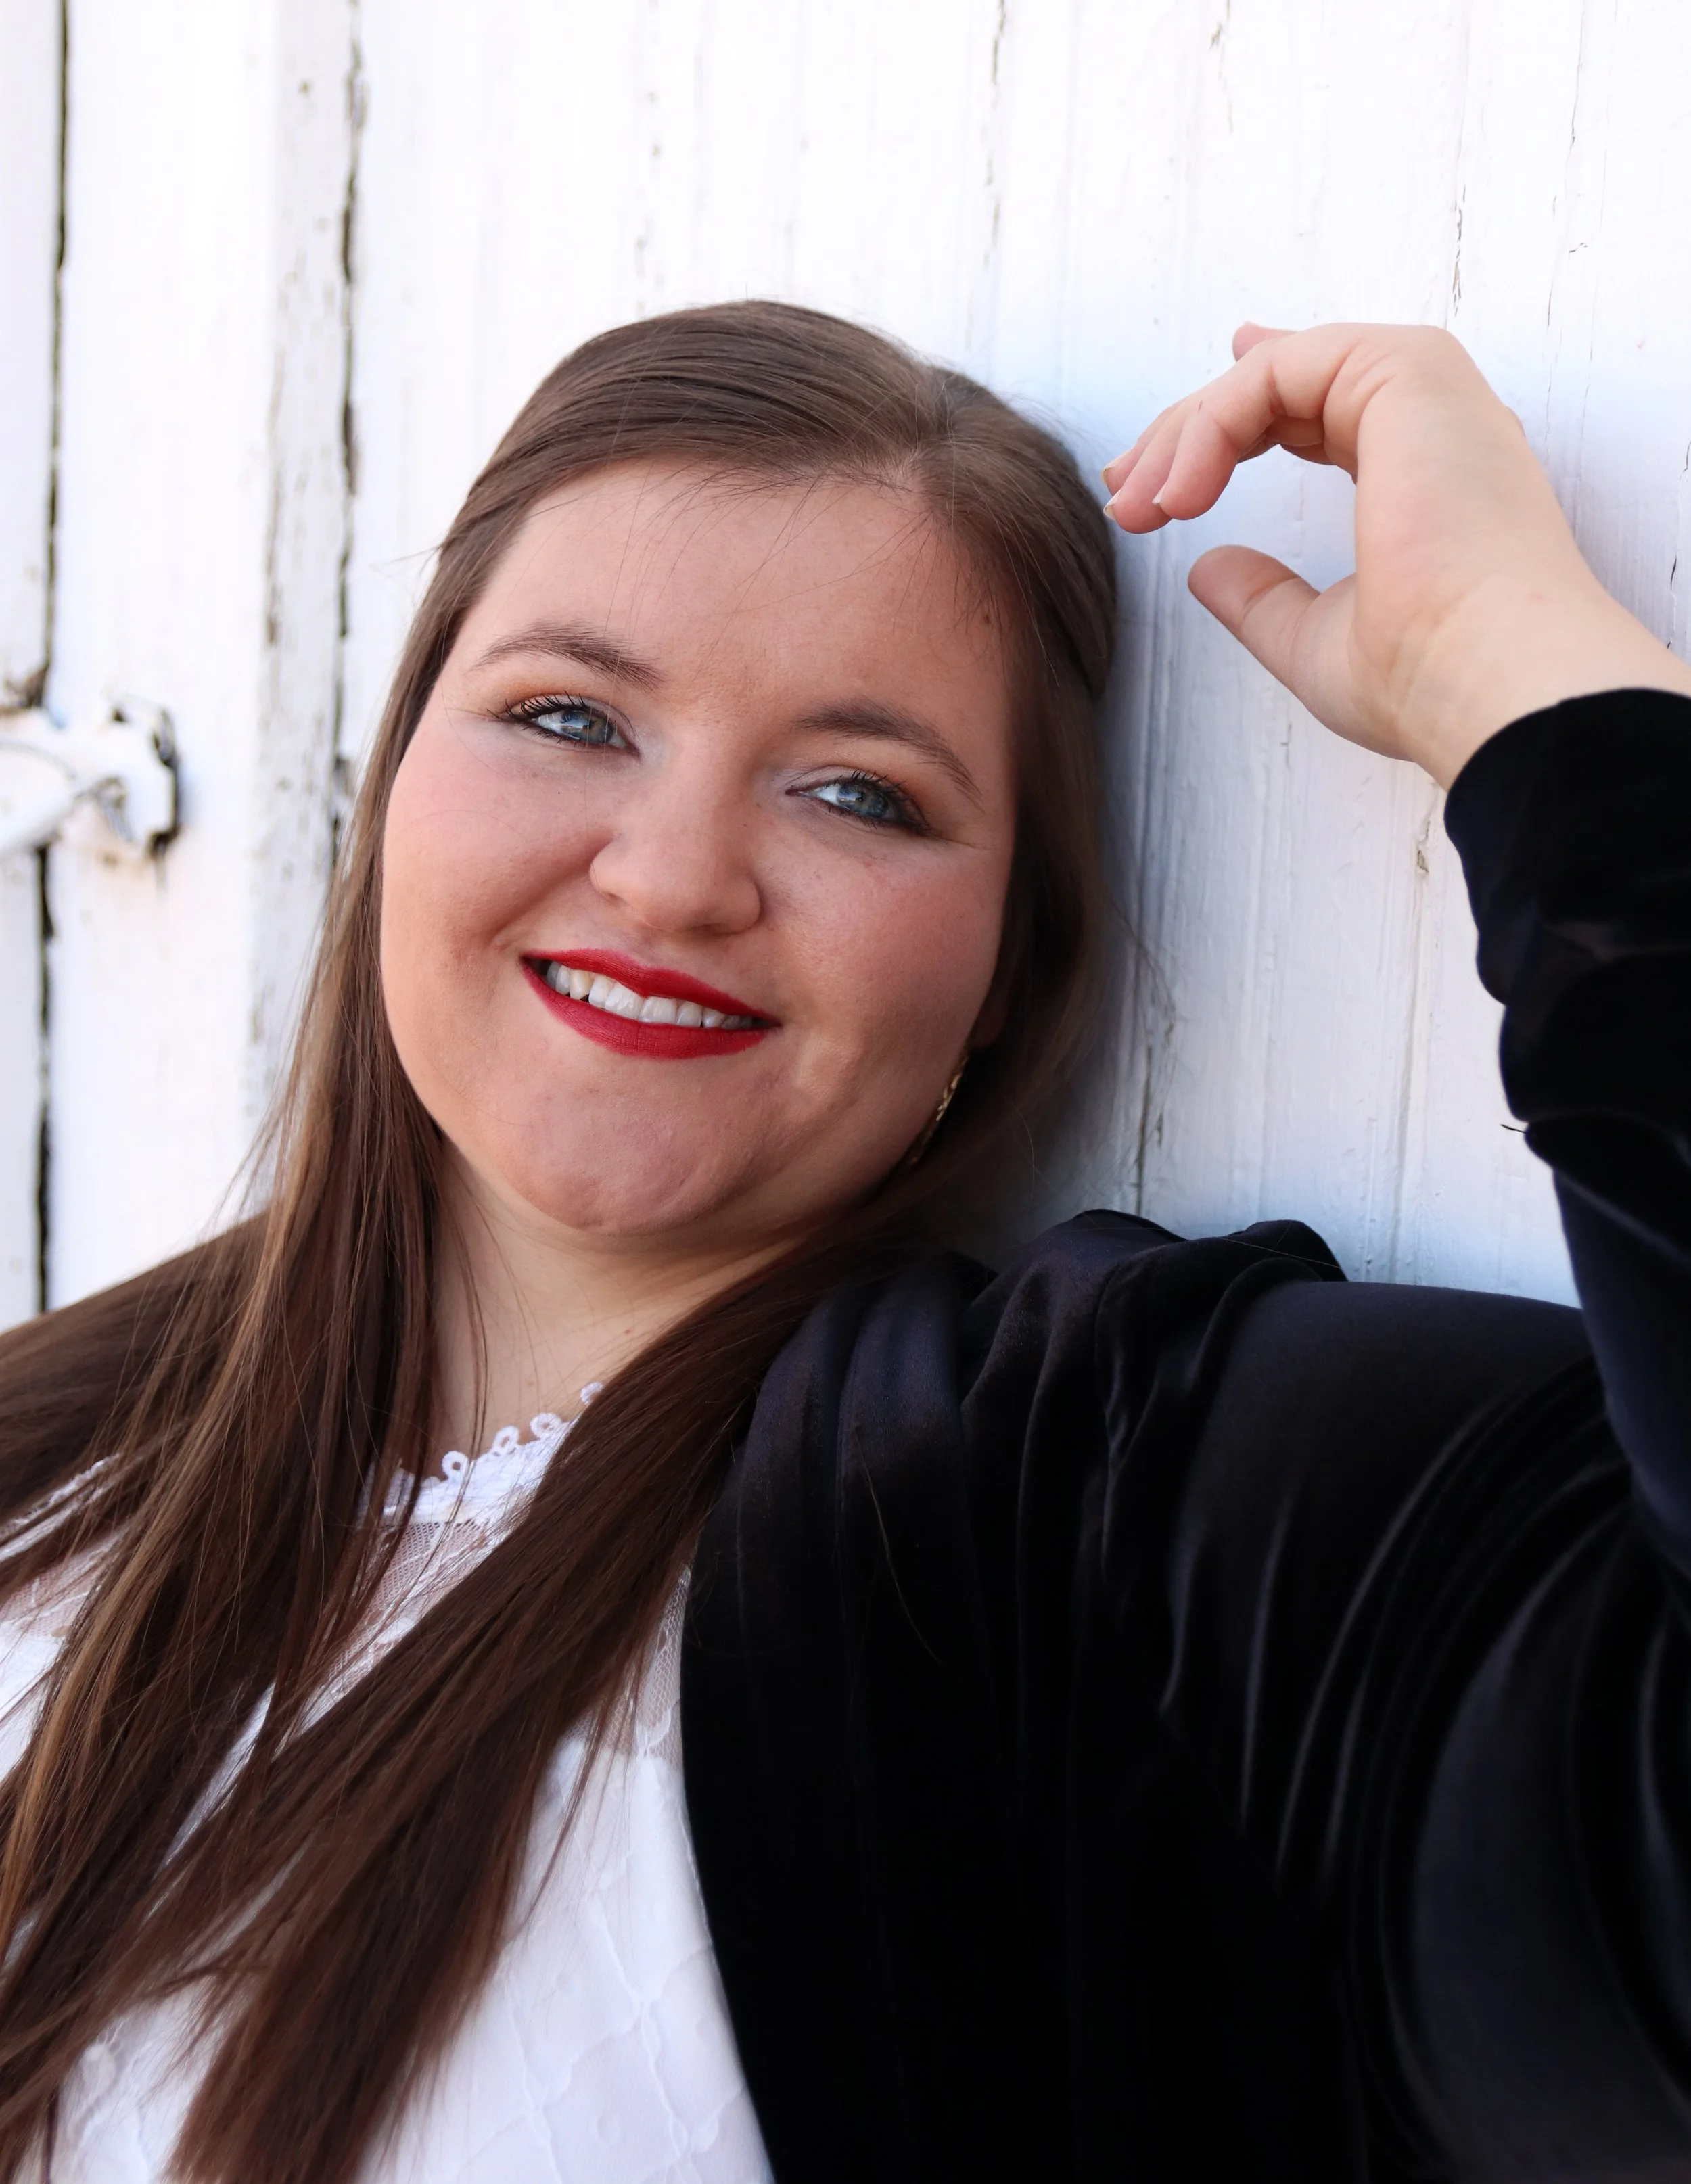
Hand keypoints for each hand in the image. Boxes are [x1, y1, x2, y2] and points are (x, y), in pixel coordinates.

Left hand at [1103, 323, 1690, 785]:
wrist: (1485, 680)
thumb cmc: (1422, 677)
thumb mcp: (1313, 639)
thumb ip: (1261, 598)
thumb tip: (1205, 568)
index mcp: (1416, 469)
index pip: (1312, 409)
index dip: (1224, 427)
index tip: (1153, 478)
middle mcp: (1425, 419)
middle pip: (1278, 386)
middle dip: (1185, 433)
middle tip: (1125, 493)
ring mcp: (1422, 387)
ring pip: (1270, 371)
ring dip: (1186, 433)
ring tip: (1139, 507)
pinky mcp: (1406, 370)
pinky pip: (1274, 372)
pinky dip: (1210, 425)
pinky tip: (1180, 495)